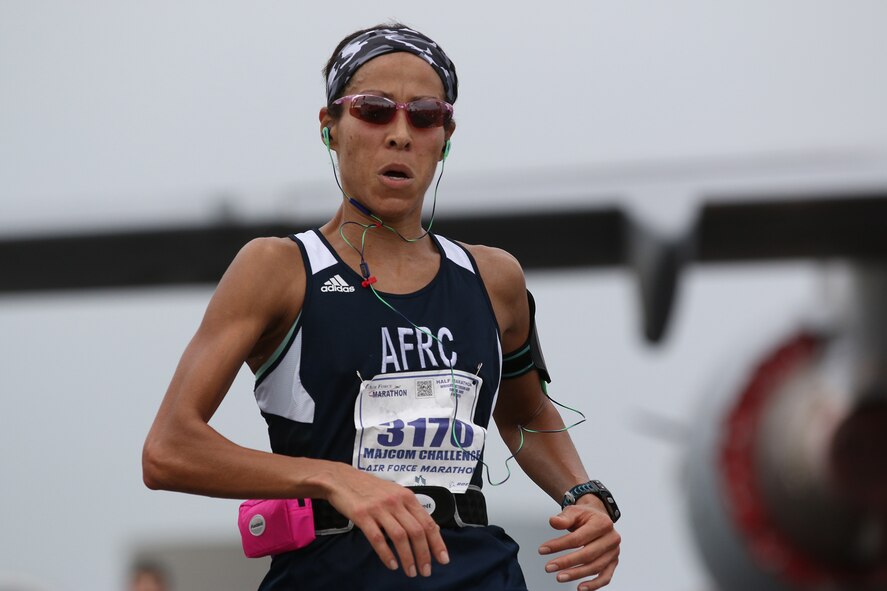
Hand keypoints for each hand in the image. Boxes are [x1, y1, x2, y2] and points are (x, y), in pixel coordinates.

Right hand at [325, 466, 448, 577]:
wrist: (342, 479)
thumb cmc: (369, 488)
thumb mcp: (394, 493)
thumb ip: (410, 509)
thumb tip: (430, 528)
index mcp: (407, 496)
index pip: (427, 522)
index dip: (437, 542)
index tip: (443, 559)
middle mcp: (396, 502)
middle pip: (416, 531)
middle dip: (424, 554)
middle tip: (426, 571)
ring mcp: (379, 508)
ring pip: (400, 537)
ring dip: (408, 557)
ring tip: (411, 572)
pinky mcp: (363, 515)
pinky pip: (377, 538)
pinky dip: (386, 554)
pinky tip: (392, 565)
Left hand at [538, 497, 620, 589]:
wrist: (598, 517)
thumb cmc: (586, 516)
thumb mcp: (574, 511)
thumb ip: (564, 518)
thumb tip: (553, 521)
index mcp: (603, 523)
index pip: (578, 538)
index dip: (559, 545)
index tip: (543, 550)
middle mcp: (612, 538)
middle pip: (587, 554)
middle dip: (566, 562)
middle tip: (549, 567)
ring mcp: (614, 552)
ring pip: (595, 567)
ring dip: (576, 574)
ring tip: (559, 577)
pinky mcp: (613, 562)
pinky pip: (605, 577)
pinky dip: (594, 585)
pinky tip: (580, 588)